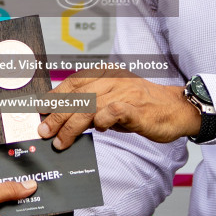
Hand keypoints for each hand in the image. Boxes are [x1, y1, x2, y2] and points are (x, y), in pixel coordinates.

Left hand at [37, 66, 200, 149]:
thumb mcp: (113, 101)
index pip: (72, 82)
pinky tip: (97, 130)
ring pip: (89, 106)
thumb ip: (91, 107)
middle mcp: (112, 79)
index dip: (54, 96)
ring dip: (72, 125)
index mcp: (105, 74)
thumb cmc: (143, 106)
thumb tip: (64, 121)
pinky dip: (102, 120)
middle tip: (44, 131)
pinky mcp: (136, 107)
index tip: (40, 111)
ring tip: (61, 141)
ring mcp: (125, 92)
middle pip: (77, 95)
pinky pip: (113, 111)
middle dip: (57, 115)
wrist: (176, 109)